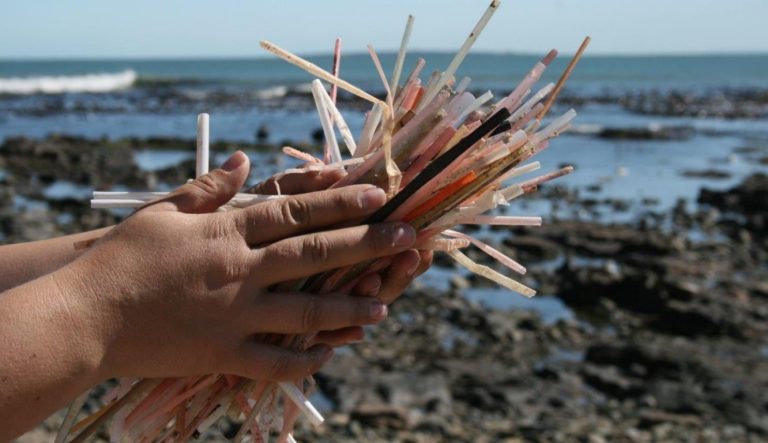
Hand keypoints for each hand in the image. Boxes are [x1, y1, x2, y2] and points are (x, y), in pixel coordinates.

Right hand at [57, 151, 416, 381]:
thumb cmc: (122, 258)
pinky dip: (305, 360)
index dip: (341, 200)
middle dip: (367, 243)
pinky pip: (274, 361)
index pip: (296, 211)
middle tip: (407, 237)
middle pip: (315, 253)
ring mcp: (236, 315)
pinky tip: (330, 355)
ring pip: (307, 310)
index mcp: (228, 232)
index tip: (378, 193)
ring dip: (350, 307)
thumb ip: (210, 189)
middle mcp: (241, 271)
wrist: (86, 315)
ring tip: (384, 306)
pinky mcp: (223, 353)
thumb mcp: (164, 212)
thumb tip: (246, 160)